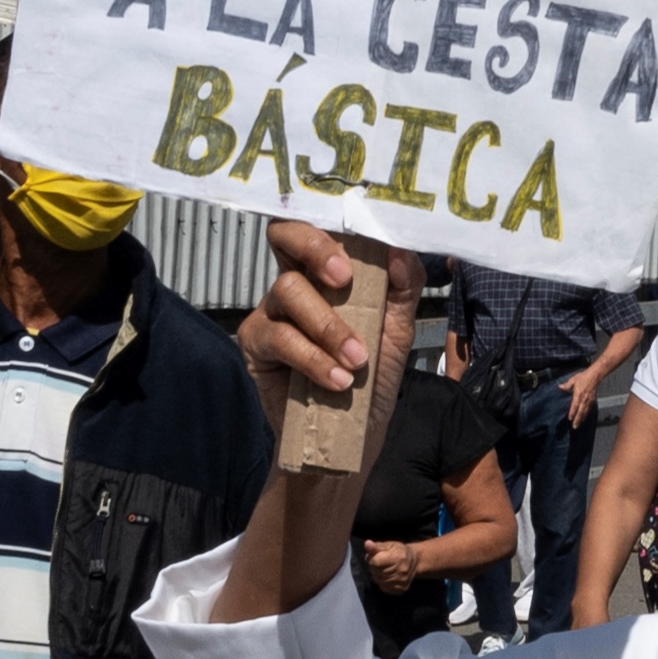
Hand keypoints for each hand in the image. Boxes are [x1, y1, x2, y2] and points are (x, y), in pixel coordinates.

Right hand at [241, 218, 410, 406]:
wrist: (352, 435)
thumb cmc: (372, 377)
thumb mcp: (397, 331)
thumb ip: (403, 289)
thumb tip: (399, 250)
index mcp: (326, 271)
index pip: (317, 226)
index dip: (330, 223)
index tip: (362, 239)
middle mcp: (294, 283)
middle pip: (285, 236)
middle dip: (315, 248)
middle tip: (343, 278)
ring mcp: (270, 311)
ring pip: (288, 290)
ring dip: (328, 326)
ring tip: (357, 360)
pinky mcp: (255, 344)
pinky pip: (279, 337)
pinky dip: (313, 358)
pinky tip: (338, 380)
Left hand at [357, 536, 423, 590]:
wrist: (414, 561)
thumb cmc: (398, 551)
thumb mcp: (388, 545)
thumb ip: (377, 546)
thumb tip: (367, 544)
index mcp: (398, 557)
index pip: (375, 562)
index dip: (373, 559)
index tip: (377, 557)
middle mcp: (401, 570)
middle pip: (376, 572)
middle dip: (375, 567)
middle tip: (382, 563)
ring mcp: (402, 581)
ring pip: (379, 581)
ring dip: (378, 575)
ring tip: (385, 569)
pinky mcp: (401, 589)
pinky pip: (384, 588)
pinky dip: (383, 583)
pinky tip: (388, 577)